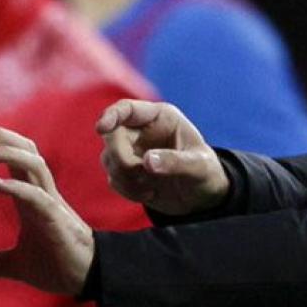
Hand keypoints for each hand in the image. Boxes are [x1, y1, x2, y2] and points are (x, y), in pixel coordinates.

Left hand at [0, 126, 94, 295]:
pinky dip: (18, 187)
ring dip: (8, 154)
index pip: (19, 157)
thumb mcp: (14, 265)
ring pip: (35, 165)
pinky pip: (38, 197)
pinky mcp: (56, 222)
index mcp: (33, 197)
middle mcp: (43, 193)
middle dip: (1, 136)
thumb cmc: (56, 265)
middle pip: (27, 151)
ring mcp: (51, 205)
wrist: (86, 281)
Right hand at [95, 99, 228, 215]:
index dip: (111, 115)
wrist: (202, 197)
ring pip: (109, 159)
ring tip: (151, 188)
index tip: (101, 128)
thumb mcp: (199, 167)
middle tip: (140, 175)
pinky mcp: (127, 172)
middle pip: (112, 136)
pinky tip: (150, 194)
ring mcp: (132, 151)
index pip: (127, 109)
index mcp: (160, 118)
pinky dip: (127, 190)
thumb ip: (176, 162)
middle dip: (121, 158)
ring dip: (125, 178)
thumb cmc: (206, 173)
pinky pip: (114, 178)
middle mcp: (141, 131)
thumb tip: (147, 162)